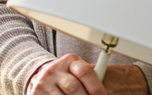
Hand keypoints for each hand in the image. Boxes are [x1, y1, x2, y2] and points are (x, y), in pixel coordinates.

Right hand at [29, 55, 148, 94]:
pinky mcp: (36, 94)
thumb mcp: (78, 73)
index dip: (98, 90)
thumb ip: (93, 78)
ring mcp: (43, 83)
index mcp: (70, 61)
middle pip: (75, 88)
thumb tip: (115, 90)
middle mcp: (55, 69)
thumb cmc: (67, 77)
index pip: (87, 73)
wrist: (40, 77)